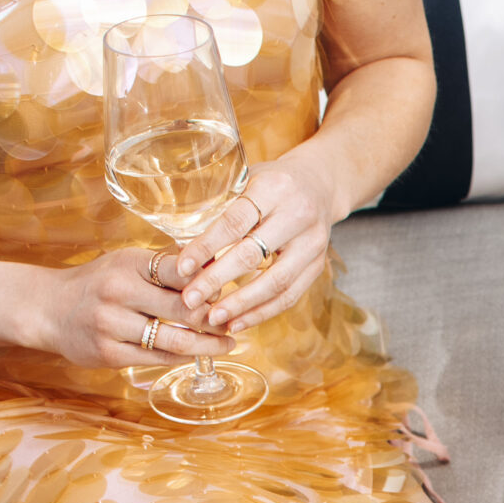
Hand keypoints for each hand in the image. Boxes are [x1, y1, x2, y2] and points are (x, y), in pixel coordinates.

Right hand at [24, 248, 239, 370]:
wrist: (48, 309)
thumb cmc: (98, 284)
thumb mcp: (127, 263)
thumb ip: (166, 267)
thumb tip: (217, 267)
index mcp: (128, 263)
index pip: (181, 270)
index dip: (210, 284)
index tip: (230, 292)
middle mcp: (118, 291)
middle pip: (183, 309)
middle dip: (216, 319)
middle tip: (236, 323)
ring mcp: (111, 325)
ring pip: (174, 340)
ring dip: (207, 345)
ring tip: (227, 344)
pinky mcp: (108, 354)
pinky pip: (156, 358)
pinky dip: (181, 357)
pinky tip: (197, 355)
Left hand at [177, 156, 338, 333]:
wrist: (321, 184)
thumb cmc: (272, 182)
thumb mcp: (248, 179)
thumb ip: (222, 207)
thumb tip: (182, 247)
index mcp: (274, 187)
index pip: (234, 222)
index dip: (206, 247)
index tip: (182, 268)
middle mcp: (298, 214)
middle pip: (252, 255)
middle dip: (217, 281)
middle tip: (189, 301)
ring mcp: (312, 243)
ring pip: (275, 282)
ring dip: (240, 305)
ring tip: (212, 319)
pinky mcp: (318, 265)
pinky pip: (290, 296)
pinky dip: (262, 312)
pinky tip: (238, 322)